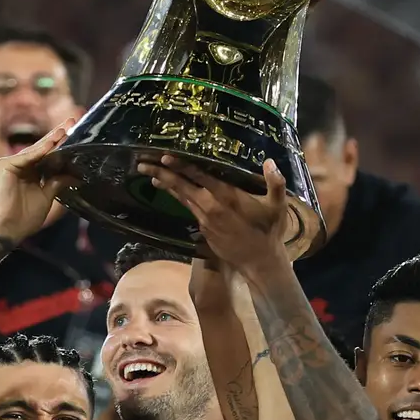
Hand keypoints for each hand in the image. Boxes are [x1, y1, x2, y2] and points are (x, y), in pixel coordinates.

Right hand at [0, 125, 72, 243]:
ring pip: (35, 150)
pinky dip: (39, 151)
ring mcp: (12, 163)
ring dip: (51, 139)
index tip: (74, 132)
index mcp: (31, 172)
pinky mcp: (4, 165)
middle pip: (42, 147)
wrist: (9, 228)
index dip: (60, 143)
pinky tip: (51, 144)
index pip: (48, 154)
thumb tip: (76, 175)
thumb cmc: (25, 217)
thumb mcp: (48, 196)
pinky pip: (26, 157)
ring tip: (65, 129)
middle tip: (72, 120)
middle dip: (57, 135)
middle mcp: (21, 164)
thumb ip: (58, 182)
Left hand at [139, 156, 290, 270]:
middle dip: (161, 174)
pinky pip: (188, 208)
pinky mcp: (204, 229)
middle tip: (142, 163)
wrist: (259, 261)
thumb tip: (269, 161)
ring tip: (150, 174)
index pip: (199, 177)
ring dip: (166, 185)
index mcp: (226, 197)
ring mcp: (205, 219)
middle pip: (182, 186)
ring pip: (181, 198)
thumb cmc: (269, 232)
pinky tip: (170, 190)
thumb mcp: (277, 206)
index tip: (164, 157)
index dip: (181, 166)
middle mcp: (211, 206)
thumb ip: (275, 183)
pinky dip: (177, 197)